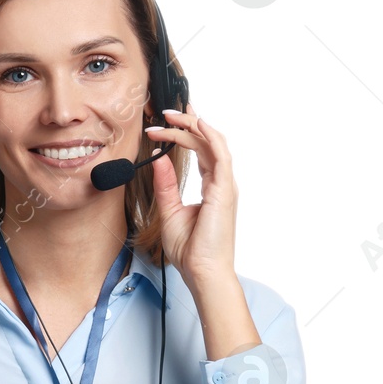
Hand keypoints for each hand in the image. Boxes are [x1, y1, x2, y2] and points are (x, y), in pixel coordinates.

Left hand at [145, 105, 236, 288]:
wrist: (202, 270)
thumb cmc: (190, 248)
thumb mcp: (169, 210)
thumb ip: (165, 183)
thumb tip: (157, 159)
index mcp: (212, 187)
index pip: (200, 151)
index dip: (186, 133)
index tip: (165, 124)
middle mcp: (221, 182)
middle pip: (206, 143)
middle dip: (186, 124)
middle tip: (165, 113)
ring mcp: (225, 185)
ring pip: (212, 144)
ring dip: (194, 126)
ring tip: (173, 115)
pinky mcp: (224, 190)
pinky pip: (221, 156)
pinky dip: (211, 137)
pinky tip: (198, 124)